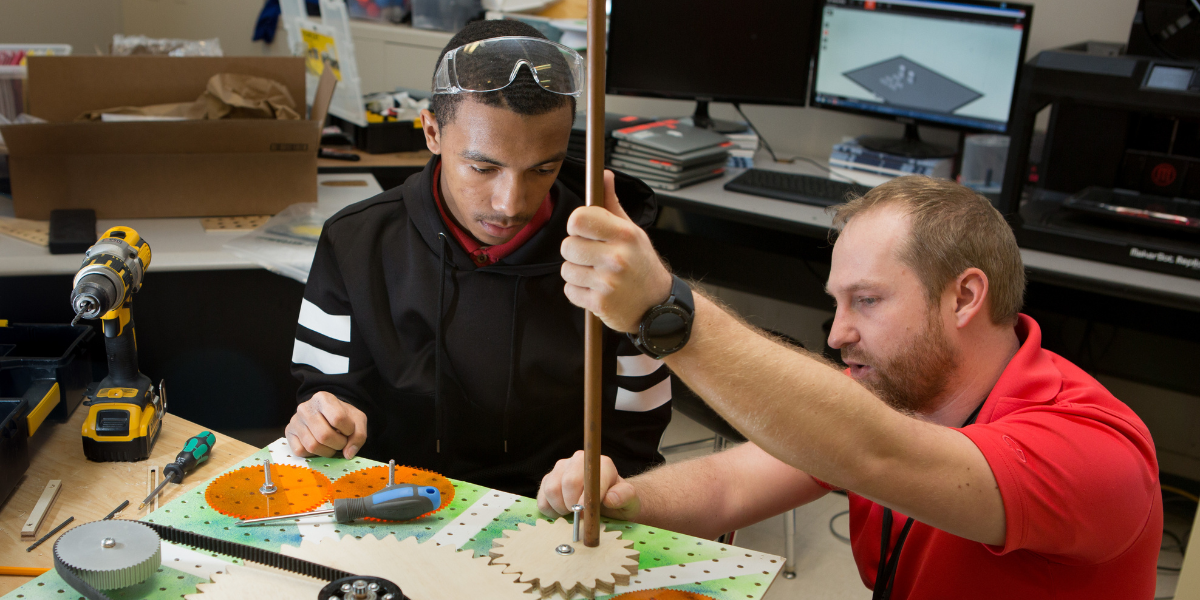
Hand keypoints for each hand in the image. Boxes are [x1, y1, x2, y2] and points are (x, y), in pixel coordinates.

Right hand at [285, 391, 367, 458]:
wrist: (326, 414)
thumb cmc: (342, 416)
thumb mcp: (357, 420)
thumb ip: (359, 435)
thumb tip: (348, 454)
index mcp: (323, 398)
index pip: (338, 418)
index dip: (348, 430)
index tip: (349, 430)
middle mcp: (305, 408)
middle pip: (324, 435)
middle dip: (338, 444)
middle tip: (342, 442)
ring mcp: (295, 420)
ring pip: (312, 446)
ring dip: (327, 451)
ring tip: (332, 445)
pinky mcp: (289, 433)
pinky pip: (300, 451)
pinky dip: (313, 454)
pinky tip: (319, 446)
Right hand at [537, 450, 640, 521]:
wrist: (608, 503)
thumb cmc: (619, 501)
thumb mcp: (630, 501)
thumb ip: (624, 496)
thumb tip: (609, 497)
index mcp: (600, 463)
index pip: (587, 478)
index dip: (583, 499)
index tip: (584, 514)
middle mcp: (579, 460)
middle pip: (567, 482)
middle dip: (572, 505)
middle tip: (579, 516)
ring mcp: (562, 468)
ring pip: (551, 489)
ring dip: (560, 508)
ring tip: (572, 513)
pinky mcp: (549, 479)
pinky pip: (542, 496)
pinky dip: (549, 509)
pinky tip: (561, 512)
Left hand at [561, 170, 673, 332]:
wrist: (658, 305)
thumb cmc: (641, 265)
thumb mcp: (632, 231)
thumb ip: (612, 204)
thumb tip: (604, 174)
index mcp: (624, 234)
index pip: (579, 219)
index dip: (577, 224)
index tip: (584, 231)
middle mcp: (617, 257)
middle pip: (567, 246)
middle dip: (575, 252)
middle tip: (592, 257)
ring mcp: (608, 282)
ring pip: (566, 270)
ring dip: (577, 273)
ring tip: (596, 275)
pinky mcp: (600, 303)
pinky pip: (570, 291)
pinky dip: (579, 292)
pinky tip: (596, 290)